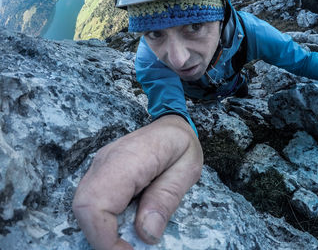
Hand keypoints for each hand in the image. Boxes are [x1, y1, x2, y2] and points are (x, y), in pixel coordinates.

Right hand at [72, 115, 202, 249]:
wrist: (170, 126)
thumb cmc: (181, 145)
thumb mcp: (186, 170)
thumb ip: (165, 199)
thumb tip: (145, 234)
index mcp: (128, 158)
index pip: (96, 203)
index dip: (104, 237)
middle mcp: (105, 160)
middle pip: (83, 208)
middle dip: (101, 237)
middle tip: (129, 249)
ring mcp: (99, 164)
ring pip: (83, 206)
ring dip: (102, 228)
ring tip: (128, 238)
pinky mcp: (100, 171)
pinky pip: (91, 199)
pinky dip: (103, 218)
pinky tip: (124, 221)